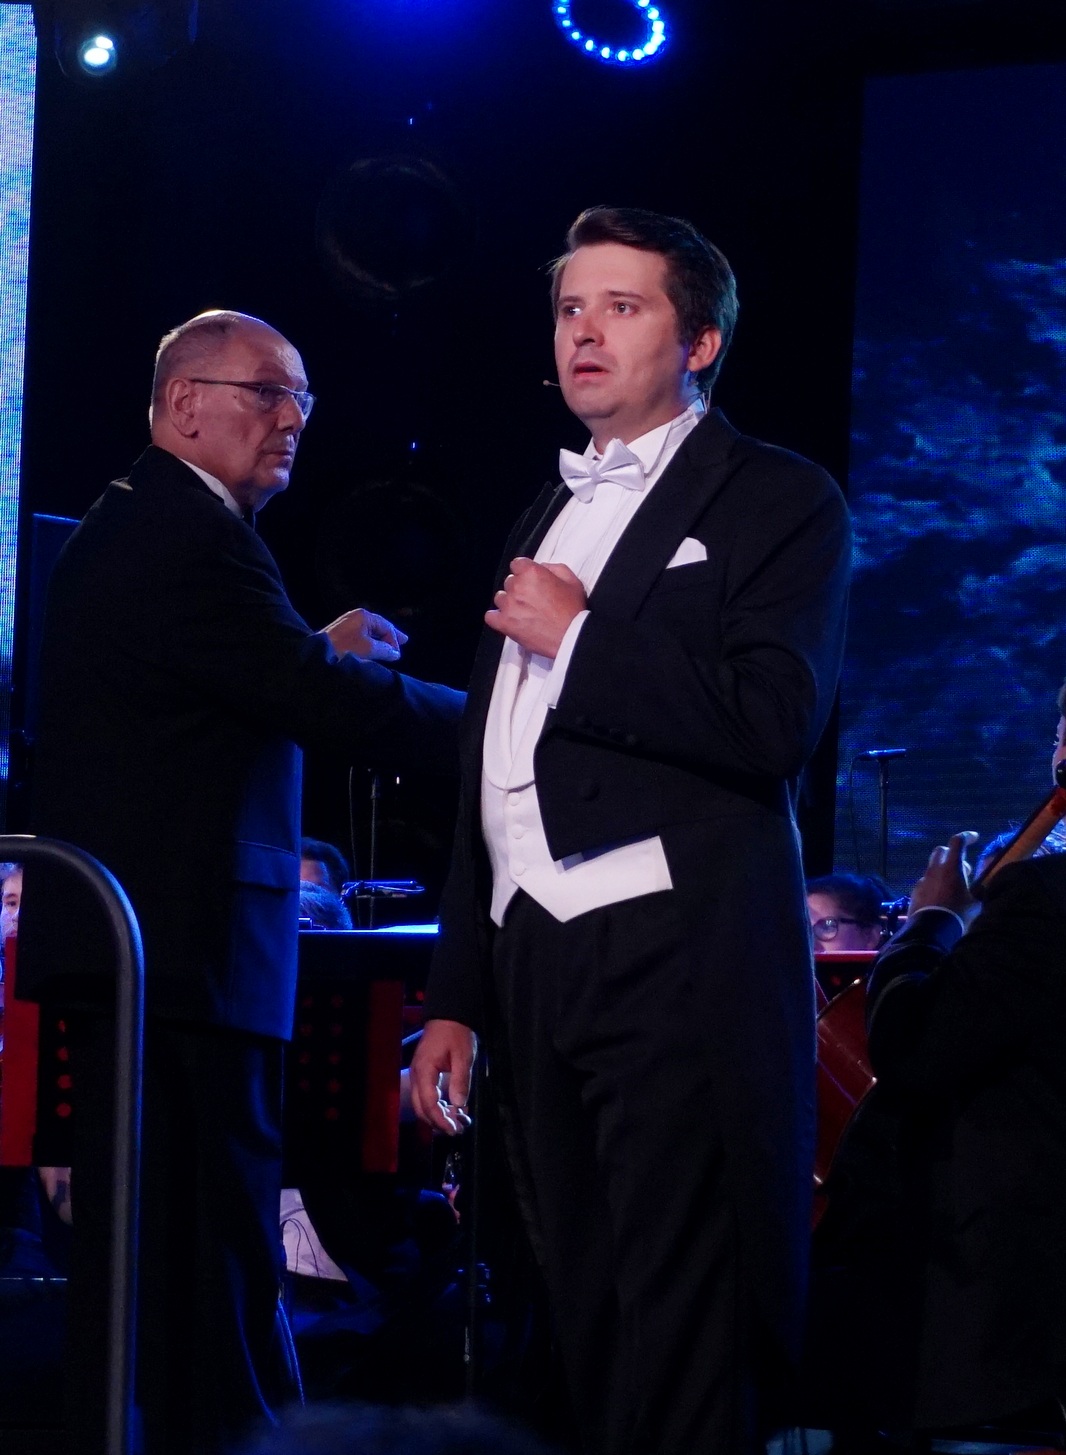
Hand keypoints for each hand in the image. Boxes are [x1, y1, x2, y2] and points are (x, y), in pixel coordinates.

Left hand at [321, 608, 407, 661]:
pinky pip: (361, 635)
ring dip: (380, 640)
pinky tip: (373, 649)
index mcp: (364, 616)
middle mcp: (356, 616)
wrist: (317, 653)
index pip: (386, 626)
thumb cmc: (344, 648)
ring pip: (370, 631)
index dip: (394, 640)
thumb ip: (385, 650)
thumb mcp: (368, 649)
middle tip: (404, 641)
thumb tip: (395, 653)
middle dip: (390, 636)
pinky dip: (370, 642)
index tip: (398, 655)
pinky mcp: (340, 633)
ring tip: (390, 648)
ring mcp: (347, 623)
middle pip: (378, 626)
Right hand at [410, 1019, 476, 1135]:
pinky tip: (452, 1108)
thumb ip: (460, 1081)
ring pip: (422, 1104)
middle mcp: (417, 1076)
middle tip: (457, 1129)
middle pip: (421, 1108)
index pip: (428, 1104)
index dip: (440, 1120)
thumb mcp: (463, 1056)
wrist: (447, 1015)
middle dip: (438, 1122)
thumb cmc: (455, 1033)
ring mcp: (418, 1075)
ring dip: (437, 1115)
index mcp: (425, 1071)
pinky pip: (426, 1096)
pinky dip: (437, 1106)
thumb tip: (459, 1105)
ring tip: (457, 1121)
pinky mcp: (423, 1074)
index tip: (454, 1130)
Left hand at [485, 557, 586, 658]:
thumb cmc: (573, 610)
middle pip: (509, 581)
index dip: (524, 571)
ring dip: (509, 602)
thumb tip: (542, 567)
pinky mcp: (504, 623)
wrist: (571, 636)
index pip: (517, 563)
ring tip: (522, 611)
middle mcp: (517, 586)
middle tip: (531, 599)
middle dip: (519, 588)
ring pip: (500, 598)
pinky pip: (490, 616)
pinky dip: (497, 617)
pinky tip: (507, 620)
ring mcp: (509, 605)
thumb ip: (554, 568)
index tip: (529, 579)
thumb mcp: (572, 581)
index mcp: (532, 572)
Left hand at [907, 830, 979, 920]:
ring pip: (932, 867)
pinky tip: (940, 897)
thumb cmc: (958, 915)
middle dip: (952, 854)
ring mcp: (923, 880)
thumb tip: (982, 886)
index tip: (974, 838)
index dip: (966, 836)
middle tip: (963, 869)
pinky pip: (925, 881)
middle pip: (941, 851)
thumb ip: (980, 891)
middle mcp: (935, 870)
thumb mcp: (976, 904)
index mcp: (951, 868)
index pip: (957, 842)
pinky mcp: (915, 891)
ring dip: (943, 870)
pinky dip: (934, 883)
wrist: (932, 931)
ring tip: (953, 886)